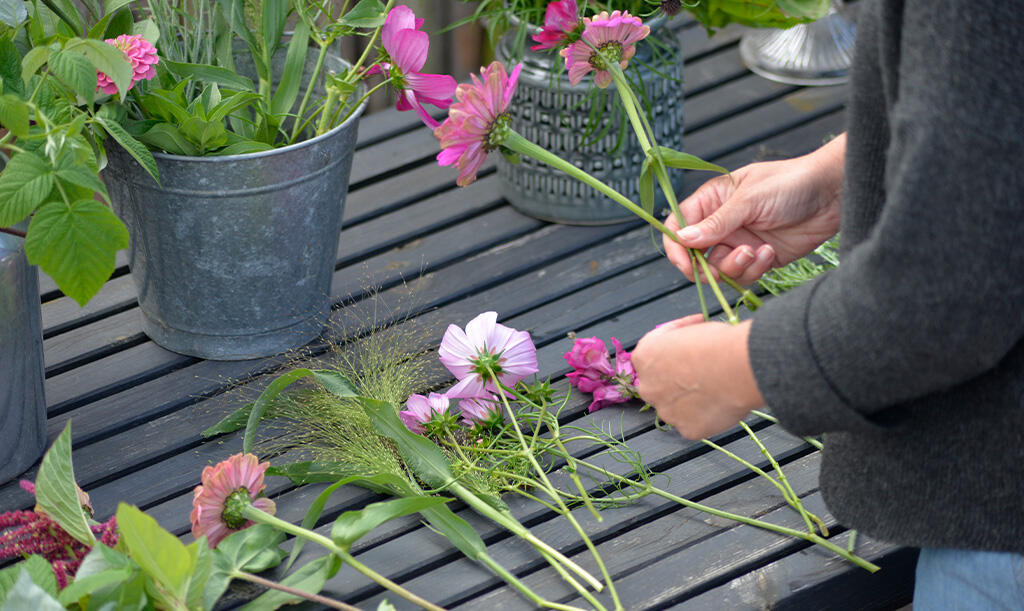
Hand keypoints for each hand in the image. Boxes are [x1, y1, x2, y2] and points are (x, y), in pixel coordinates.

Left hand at [632, 317, 763, 439]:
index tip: (689, 343)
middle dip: (677, 379)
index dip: (673, 346)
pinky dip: (707, 415)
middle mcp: (648, 387)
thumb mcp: (691, 329)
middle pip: (660, 385)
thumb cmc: (717, 344)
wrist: (739, 368)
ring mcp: (666, 412)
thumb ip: (682, 343)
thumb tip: (692, 346)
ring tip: (717, 388)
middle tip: (701, 371)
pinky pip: (696, 422)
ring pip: (677, 407)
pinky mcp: (687, 429)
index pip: (653, 353)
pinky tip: (722, 403)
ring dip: (691, 400)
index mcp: (645, 357)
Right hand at [665, 134, 845, 284]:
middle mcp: (722, 224)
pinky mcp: (759, 258)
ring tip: (756, 251)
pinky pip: (744, 275)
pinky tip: (769, 253)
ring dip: (736, 267)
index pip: (679, 226)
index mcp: (712, 201)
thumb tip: (682, 239)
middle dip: (708, 266)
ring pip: (719, 270)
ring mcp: (739, 242)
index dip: (677, 246)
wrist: (833, 194)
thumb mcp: (749, 200)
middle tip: (724, 266)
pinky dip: (755, 269)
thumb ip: (716, 223)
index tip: (686, 262)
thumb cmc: (791, 183)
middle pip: (695, 256)